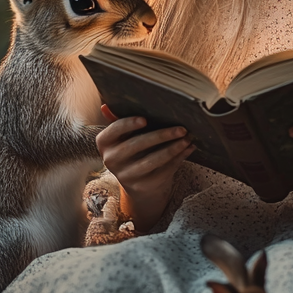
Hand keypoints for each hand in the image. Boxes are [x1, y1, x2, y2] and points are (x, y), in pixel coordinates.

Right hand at [96, 104, 194, 231]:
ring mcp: (126, 176)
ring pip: (152, 160)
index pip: (114, 130)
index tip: (145, 119)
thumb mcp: (125, 136)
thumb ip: (119, 120)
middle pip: (137, 145)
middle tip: (181, 129)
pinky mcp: (142, 186)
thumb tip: (106, 106)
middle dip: (161, 135)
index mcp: (104, 142)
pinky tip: (188, 149)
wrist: (137, 183)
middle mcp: (111, 160)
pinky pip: (162, 171)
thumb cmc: (133, 150)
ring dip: (173, 148)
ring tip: (187, 139)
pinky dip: (178, 159)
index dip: (128, 124)